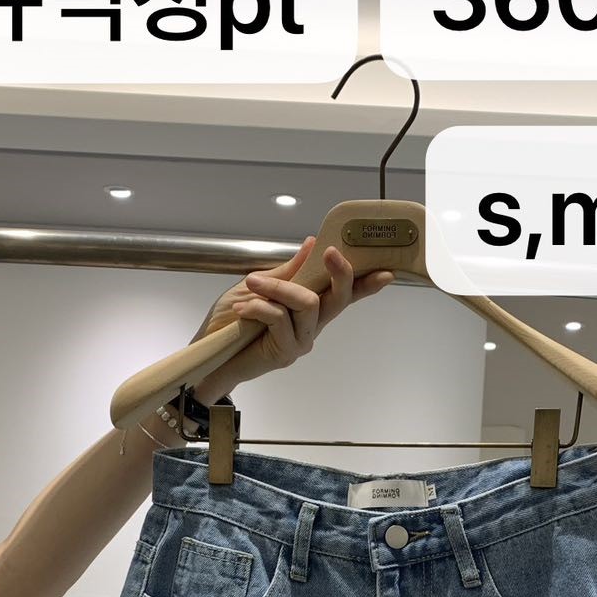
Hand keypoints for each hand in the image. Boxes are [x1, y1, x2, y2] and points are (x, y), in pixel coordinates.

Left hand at [191, 236, 393, 402]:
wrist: (209, 353)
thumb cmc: (231, 321)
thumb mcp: (257, 286)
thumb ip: (286, 270)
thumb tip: (311, 243)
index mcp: (309, 308)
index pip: (343, 293)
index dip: (365, 283)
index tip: (388, 271)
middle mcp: (312, 325)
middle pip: (338, 298)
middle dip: (339, 272)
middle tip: (329, 252)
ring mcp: (301, 340)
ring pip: (307, 303)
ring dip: (278, 288)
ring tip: (251, 283)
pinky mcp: (286, 352)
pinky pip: (280, 318)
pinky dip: (261, 306)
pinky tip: (244, 309)